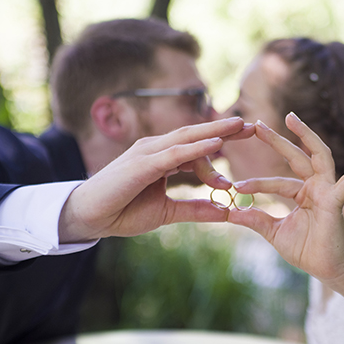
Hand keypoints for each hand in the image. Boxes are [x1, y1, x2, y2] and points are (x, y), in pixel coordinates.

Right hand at [59, 117, 253, 241]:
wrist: (89, 217)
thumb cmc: (123, 210)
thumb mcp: (167, 212)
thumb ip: (195, 209)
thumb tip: (225, 212)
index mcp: (163, 158)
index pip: (197, 145)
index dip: (222, 140)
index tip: (248, 137)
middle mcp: (157, 149)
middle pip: (196, 135)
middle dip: (225, 130)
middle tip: (254, 125)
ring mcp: (148, 154)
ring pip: (187, 139)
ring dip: (215, 133)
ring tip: (241, 127)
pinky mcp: (141, 165)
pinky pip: (174, 154)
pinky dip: (196, 149)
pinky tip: (216, 144)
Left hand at [228, 113, 343, 282]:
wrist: (325, 269)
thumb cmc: (304, 249)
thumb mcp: (273, 231)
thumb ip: (255, 219)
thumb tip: (229, 211)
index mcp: (302, 193)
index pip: (276, 182)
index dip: (257, 184)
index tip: (236, 185)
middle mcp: (315, 186)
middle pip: (296, 156)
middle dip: (276, 140)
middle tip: (257, 124)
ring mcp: (328, 190)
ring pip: (318, 155)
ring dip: (306, 135)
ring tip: (290, 117)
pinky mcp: (338, 200)